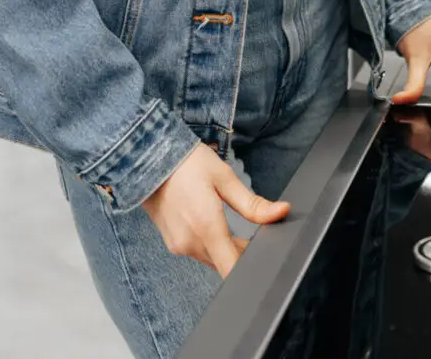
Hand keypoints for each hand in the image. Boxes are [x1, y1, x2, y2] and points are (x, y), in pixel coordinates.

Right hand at [142, 144, 289, 277]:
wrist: (148, 158)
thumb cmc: (187, 163)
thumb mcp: (224, 178)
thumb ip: (253, 204)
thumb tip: (282, 212)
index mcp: (207, 227)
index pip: (231, 270)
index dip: (250, 272)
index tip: (263, 264)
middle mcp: (191, 243)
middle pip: (225, 263)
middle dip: (242, 252)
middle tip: (253, 229)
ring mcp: (179, 245)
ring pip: (212, 257)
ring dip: (225, 247)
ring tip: (229, 220)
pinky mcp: (172, 242)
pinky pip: (198, 250)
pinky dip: (209, 243)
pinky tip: (211, 222)